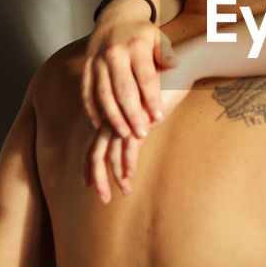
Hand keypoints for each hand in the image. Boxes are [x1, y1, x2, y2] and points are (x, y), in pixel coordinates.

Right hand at [81, 0, 177, 137]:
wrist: (117, 16)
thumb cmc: (143, 33)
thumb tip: (174, 64)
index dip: (152, 99)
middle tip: (141, 133)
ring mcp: (97, 61)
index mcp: (136, 47)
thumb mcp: (158, 37)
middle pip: (123, 90)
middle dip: (132, 114)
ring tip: (124, 134)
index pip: (145, 78)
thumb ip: (165, 52)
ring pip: (104, 94)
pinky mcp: (86, 67)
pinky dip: (91, 109)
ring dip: (113, 117)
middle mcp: (114, 54)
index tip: (158, 117)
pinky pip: (87, 91)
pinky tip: (100, 125)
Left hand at [83, 79, 193, 201]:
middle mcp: (114, 118)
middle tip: (102, 198)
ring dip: (115, 176)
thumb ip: (137, 124)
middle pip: (96, 152)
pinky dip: (129, 163)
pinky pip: (129, 146)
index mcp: (113, 115)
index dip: (89, 164)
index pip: (94, 144)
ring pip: (110, 153)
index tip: (88, 183)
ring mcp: (125, 118)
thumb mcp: (146, 110)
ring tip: (123, 192)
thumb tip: (135, 140)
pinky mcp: (139, 119)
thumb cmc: (163, 87)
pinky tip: (130, 175)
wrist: (177, 68)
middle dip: (97, 177)